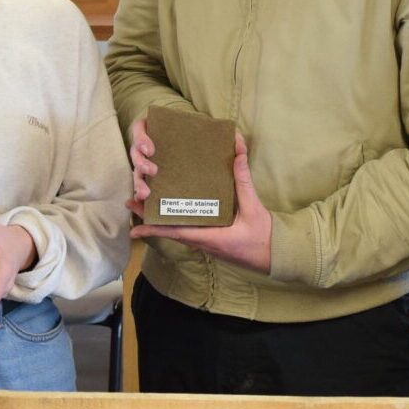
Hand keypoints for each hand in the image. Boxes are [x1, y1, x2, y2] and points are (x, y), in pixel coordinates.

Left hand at [128, 132, 272, 273]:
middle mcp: (203, 242)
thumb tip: (237, 152)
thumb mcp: (253, 207)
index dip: (154, 230)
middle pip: (171, 230)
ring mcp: (207, 243)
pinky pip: (190, 230)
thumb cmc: (263, 237)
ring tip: (147, 203)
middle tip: (132, 204)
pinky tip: (175, 210)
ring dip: (162, 218)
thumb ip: (243, 180)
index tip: (134, 228)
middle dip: (151, 218)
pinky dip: (178, 221)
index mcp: (209, 238)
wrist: (276, 256)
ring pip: (179, 230)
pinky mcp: (213, 240)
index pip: (175, 233)